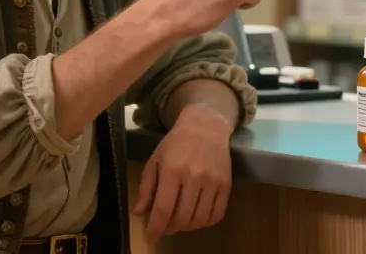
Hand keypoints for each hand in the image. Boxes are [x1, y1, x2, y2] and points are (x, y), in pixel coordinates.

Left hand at [132, 106, 233, 242]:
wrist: (205, 127)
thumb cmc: (176, 143)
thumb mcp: (155, 160)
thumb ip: (146, 187)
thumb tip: (139, 212)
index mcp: (172, 170)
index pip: (163, 209)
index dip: (156, 228)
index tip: (151, 238)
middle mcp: (194, 177)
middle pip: (182, 217)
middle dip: (170, 228)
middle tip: (165, 227)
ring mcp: (212, 181)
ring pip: (199, 219)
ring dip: (187, 227)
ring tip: (179, 222)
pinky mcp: (226, 185)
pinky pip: (216, 214)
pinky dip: (205, 223)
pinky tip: (196, 218)